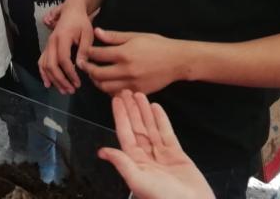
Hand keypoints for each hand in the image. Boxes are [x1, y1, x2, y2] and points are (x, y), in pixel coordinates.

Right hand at [37, 3, 92, 94]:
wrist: (71, 11)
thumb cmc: (81, 23)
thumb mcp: (87, 34)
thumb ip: (84, 50)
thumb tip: (81, 66)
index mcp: (62, 38)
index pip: (63, 59)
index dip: (69, 73)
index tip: (78, 83)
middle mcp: (51, 42)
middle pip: (52, 65)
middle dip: (61, 80)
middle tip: (71, 90)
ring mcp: (47, 45)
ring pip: (45, 65)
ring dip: (53, 79)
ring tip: (63, 90)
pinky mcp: (47, 48)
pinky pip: (42, 62)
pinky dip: (43, 73)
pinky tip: (48, 83)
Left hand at [85, 28, 189, 94]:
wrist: (178, 61)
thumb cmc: (157, 45)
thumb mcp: (135, 36)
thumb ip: (114, 36)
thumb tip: (97, 32)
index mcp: (124, 54)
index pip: (97, 55)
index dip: (88, 53)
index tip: (85, 53)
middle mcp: (126, 70)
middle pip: (97, 74)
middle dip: (88, 69)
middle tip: (85, 65)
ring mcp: (132, 83)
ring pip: (105, 87)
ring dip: (97, 81)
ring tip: (96, 74)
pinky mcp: (139, 92)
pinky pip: (118, 94)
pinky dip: (110, 90)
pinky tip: (110, 82)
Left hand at [98, 90, 213, 198]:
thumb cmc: (164, 197)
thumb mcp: (138, 181)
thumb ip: (122, 163)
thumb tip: (101, 151)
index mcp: (135, 162)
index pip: (125, 134)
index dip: (120, 116)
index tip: (116, 100)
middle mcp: (146, 157)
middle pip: (137, 128)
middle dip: (131, 110)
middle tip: (126, 91)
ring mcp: (162, 155)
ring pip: (151, 128)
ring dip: (144, 111)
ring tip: (139, 94)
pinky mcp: (177, 155)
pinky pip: (167, 133)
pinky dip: (161, 120)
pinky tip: (156, 107)